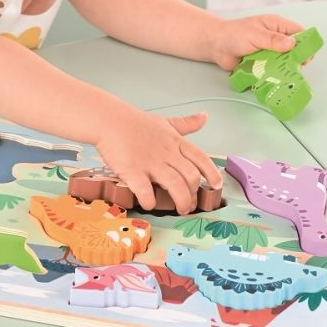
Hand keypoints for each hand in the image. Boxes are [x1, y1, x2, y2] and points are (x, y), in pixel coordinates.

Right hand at [95, 109, 221, 215]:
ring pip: (175, 186)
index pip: (200, 158)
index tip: (217, 185)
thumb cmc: (136, 123)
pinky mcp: (133, 171)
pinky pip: (146, 192)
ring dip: (181, 201)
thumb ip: (185, 124)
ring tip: (180, 210)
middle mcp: (167, 153)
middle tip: (190, 205)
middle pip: (191, 177)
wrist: (109, 120)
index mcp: (175, 142)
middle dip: (194, 194)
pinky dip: (150, 201)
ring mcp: (150, 163)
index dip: (212, 173)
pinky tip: (150, 204)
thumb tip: (204, 117)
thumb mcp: (165, 122)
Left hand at [209, 13, 304, 71]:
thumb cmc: (234, 34)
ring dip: (283, 69)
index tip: (306, 55)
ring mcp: (270, 52)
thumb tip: (292, 44)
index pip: (298, 33)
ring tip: (281, 74)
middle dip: (295, 59)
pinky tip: (272, 79)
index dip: (305, 43)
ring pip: (285, 62)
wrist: (216, 45)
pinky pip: (274, 71)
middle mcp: (276, 39)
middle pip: (294, 50)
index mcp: (276, 26)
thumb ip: (273, 40)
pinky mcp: (263, 64)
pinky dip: (274, 75)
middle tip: (294, 68)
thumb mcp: (255, 34)